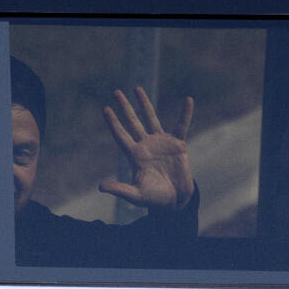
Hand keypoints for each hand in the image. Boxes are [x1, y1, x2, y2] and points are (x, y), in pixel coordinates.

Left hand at [99, 87, 194, 211]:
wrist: (175, 201)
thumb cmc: (153, 199)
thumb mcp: (135, 195)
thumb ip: (119, 190)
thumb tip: (100, 187)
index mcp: (134, 155)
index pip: (121, 135)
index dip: (113, 123)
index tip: (105, 109)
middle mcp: (145, 145)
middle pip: (132, 122)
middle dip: (124, 107)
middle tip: (116, 92)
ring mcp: (161, 143)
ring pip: (151, 118)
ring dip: (144, 104)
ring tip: (137, 88)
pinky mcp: (177, 145)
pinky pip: (182, 125)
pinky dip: (185, 114)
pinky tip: (188, 100)